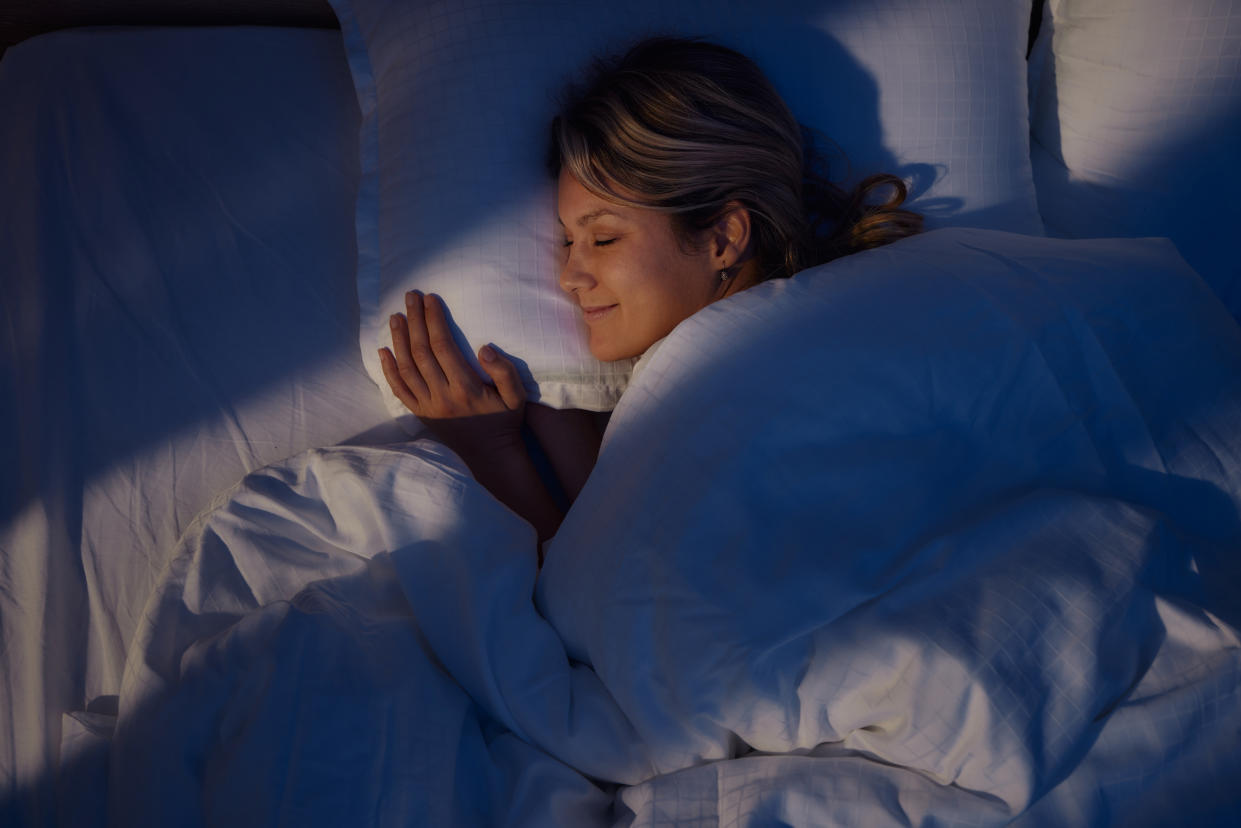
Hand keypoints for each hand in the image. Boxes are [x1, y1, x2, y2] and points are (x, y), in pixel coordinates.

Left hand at [378, 290, 525, 420]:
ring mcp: (428, 407)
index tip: (430, 299)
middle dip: (414, 321)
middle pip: (421, 352)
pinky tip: (384, 350)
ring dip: (398, 339)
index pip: (443, 346)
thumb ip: (504, 371)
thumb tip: (484, 347)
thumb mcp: (517, 397)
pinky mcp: (421, 415)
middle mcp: (442, 397)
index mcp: (465, 388)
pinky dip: (389, 370)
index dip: (434, 320)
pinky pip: (399, 390)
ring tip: (395, 316)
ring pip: (406, 368)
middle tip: (410, 296)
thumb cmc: (505, 421)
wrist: (491, 455)